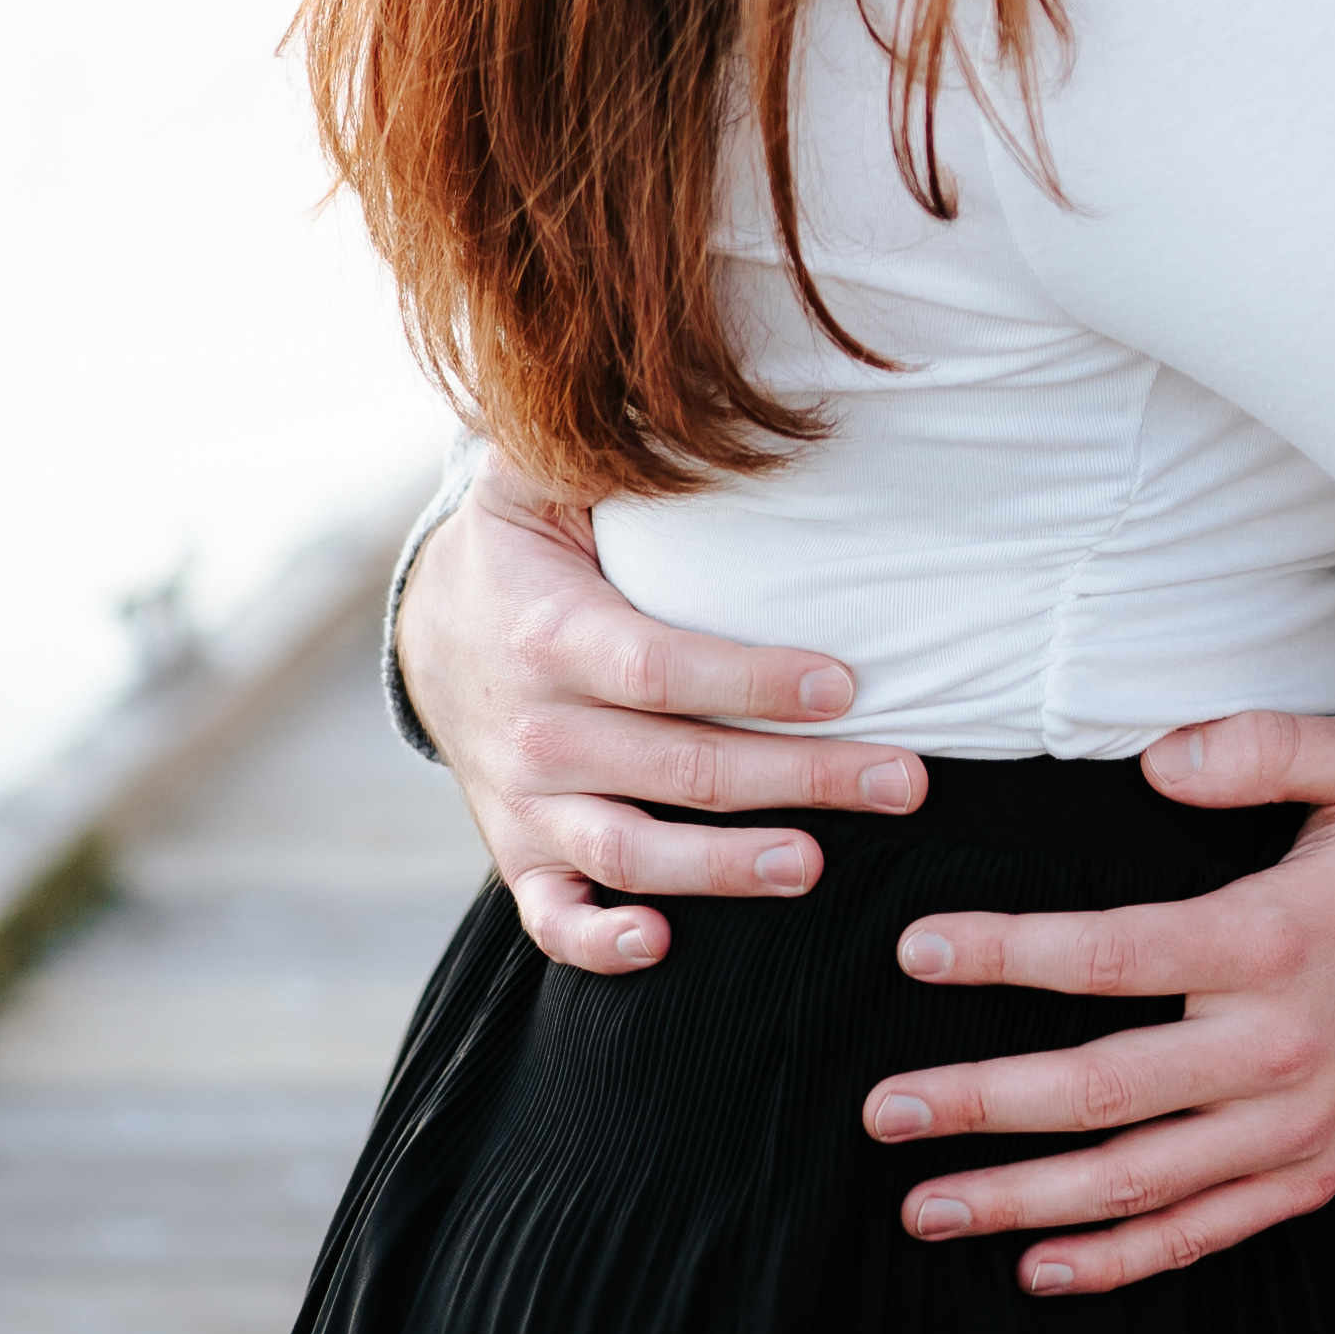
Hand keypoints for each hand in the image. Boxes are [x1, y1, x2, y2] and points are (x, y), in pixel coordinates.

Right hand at [397, 462, 930, 971]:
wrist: (430, 629)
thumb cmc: (526, 544)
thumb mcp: (540, 477)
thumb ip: (603, 443)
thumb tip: (682, 386)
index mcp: (553, 635)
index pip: (664, 669)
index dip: (753, 684)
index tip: (848, 684)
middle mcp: (539, 729)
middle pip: (679, 769)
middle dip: (800, 779)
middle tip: (903, 782)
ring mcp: (526, 802)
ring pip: (630, 854)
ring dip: (724, 869)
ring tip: (815, 867)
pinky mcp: (520, 854)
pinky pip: (553, 918)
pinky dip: (598, 943)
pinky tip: (663, 947)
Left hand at [861, 706, 1334, 1295]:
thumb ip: (1263, 744)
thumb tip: (1156, 758)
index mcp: (1269, 943)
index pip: (1113, 956)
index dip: (1006, 955)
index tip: (917, 952)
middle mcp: (1273, 1049)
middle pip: (1103, 1091)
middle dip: (981, 1105)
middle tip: (886, 1112)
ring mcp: (1291, 1128)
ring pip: (1137, 1181)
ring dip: (1022, 1201)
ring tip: (924, 1206)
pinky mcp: (1310, 1176)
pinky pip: (1201, 1235)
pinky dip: (1118, 1261)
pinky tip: (1036, 1265)